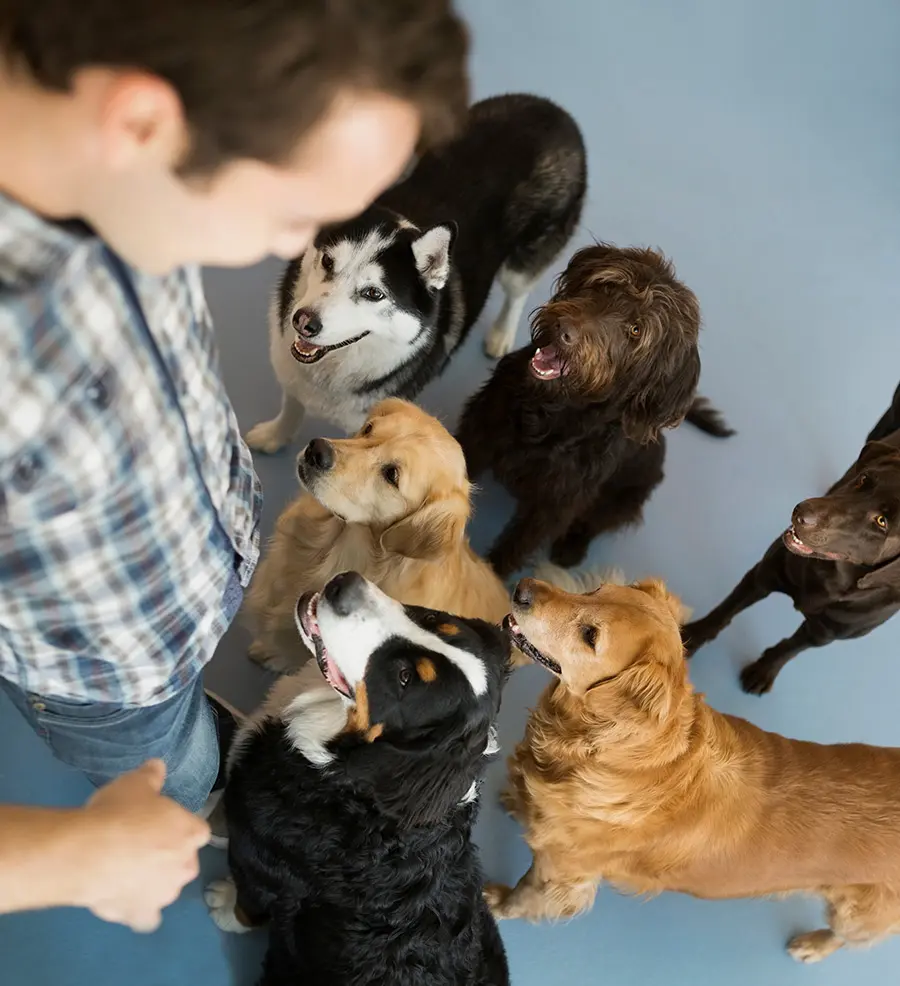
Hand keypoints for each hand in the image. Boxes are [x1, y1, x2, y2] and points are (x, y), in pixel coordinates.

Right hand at [73, 760, 209, 931]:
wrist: (89, 853)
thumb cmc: (119, 813)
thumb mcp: (136, 783)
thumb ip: (151, 775)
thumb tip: (158, 766)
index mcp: (192, 833)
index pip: (196, 830)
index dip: (177, 827)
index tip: (158, 824)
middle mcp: (186, 866)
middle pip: (183, 861)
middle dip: (168, 856)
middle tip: (140, 846)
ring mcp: (165, 894)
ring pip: (166, 888)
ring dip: (153, 882)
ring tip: (125, 871)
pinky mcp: (141, 914)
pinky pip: (147, 917)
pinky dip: (139, 911)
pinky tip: (126, 902)